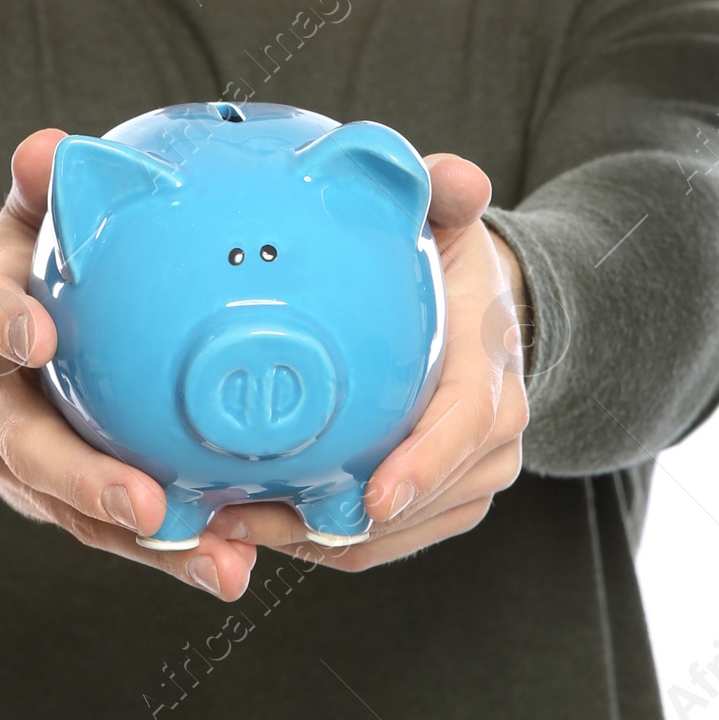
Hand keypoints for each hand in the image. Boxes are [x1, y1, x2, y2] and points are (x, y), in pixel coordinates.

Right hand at [0, 130, 256, 601]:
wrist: (0, 354)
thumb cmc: (32, 281)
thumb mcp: (29, 227)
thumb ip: (43, 189)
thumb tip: (49, 144)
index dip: (6, 329)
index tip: (37, 333)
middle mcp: (1, 415)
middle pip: (34, 458)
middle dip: (87, 485)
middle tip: (145, 505)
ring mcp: (35, 471)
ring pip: (84, 516)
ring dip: (151, 546)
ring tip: (221, 564)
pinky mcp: (76, 504)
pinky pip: (128, 533)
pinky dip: (178, 550)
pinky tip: (239, 564)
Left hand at [203, 154, 528, 569]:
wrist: (489, 323)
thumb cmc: (455, 275)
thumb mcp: (452, 226)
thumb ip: (445, 195)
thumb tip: (456, 175)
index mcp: (491, 376)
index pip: (466, 428)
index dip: (423, 467)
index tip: (374, 495)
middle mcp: (489, 444)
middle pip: (416, 506)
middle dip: (333, 521)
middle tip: (244, 511)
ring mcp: (463, 483)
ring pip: (385, 538)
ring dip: (308, 539)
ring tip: (227, 522)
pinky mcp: (433, 510)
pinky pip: (373, 544)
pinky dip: (314, 540)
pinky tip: (247, 523)